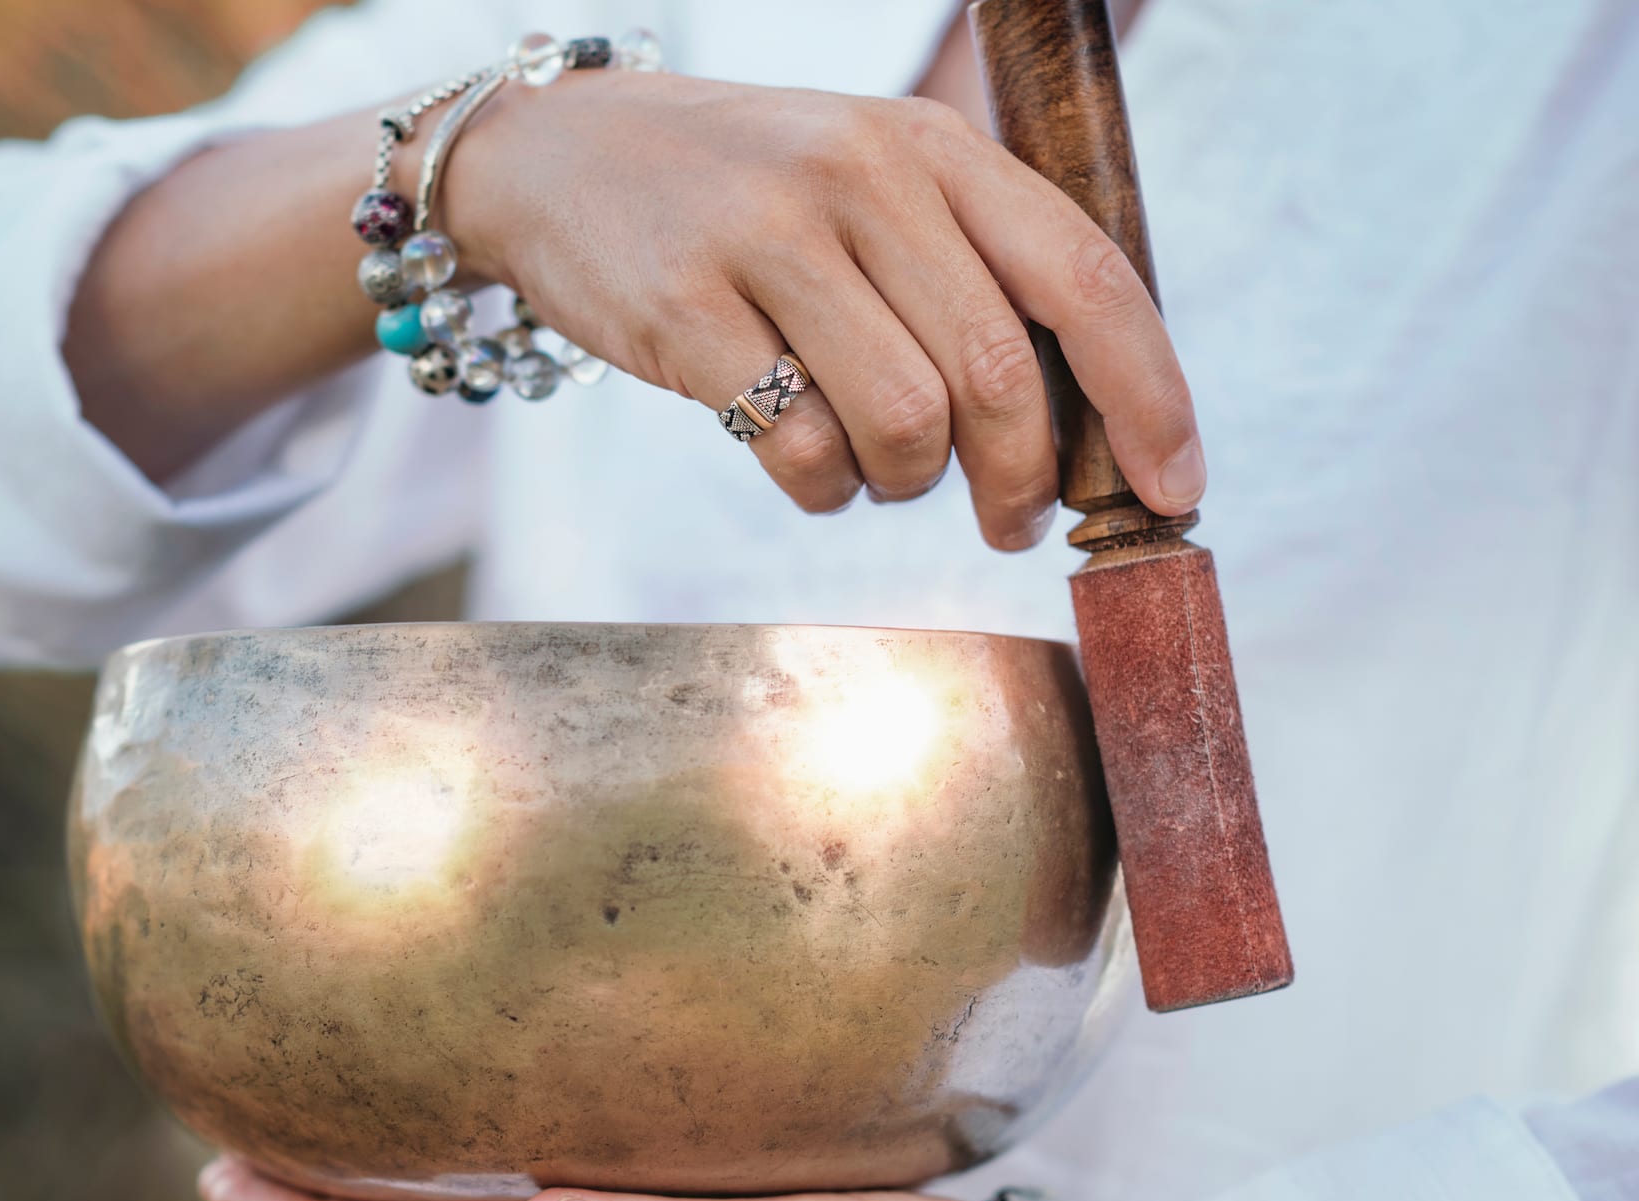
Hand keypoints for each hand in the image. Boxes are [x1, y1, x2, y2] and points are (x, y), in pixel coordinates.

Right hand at [449, 69, 1203, 543]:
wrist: (561, 156)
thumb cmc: (745, 196)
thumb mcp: (871, 183)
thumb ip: (971, 270)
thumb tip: (1088, 422)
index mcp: (933, 148)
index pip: (1086, 277)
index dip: (1149, 398)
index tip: (1173, 490)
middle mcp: (862, 178)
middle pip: (1000, 376)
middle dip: (1022, 480)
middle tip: (1008, 520)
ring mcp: (770, 239)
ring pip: (905, 424)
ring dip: (906, 483)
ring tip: (876, 467)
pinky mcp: (687, 310)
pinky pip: (798, 450)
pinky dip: (821, 489)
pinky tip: (804, 463)